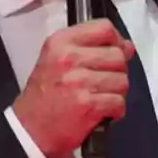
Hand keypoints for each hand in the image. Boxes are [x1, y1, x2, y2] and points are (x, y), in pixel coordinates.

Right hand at [12, 20, 134, 157]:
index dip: (117, 41)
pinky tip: (102, 112)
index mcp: (61, 42)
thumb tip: (127, 46)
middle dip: (117, 71)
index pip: (104, 28)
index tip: (115, 51)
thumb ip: (91, 48)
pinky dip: (115, 111)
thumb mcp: (58, 60)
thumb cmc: (45, 95)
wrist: (30, 129)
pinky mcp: (88, 105)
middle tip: (103, 82)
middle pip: (117, 56)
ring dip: (116, 92)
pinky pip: (119, 102)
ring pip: (122, 80)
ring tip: (101, 98)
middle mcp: (69, 58)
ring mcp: (80, 82)